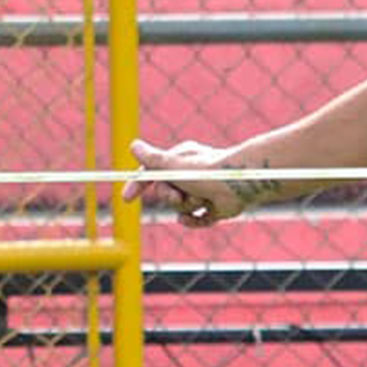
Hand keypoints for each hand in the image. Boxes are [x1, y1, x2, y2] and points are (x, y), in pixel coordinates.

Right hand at [122, 138, 269, 227]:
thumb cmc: (204, 171)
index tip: (127, 199)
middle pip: (165, 193)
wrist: (239, 184)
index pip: (154, 173)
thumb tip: (133, 146)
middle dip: (168, 197)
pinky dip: (195, 220)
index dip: (139, 185)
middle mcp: (192, 174)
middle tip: (178, 194)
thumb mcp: (171, 164)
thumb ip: (151, 158)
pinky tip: (196, 216)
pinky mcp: (216, 207)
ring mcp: (204, 191)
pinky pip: (197, 220)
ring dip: (187, 205)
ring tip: (202, 198)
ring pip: (180, 207)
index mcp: (181, 159)